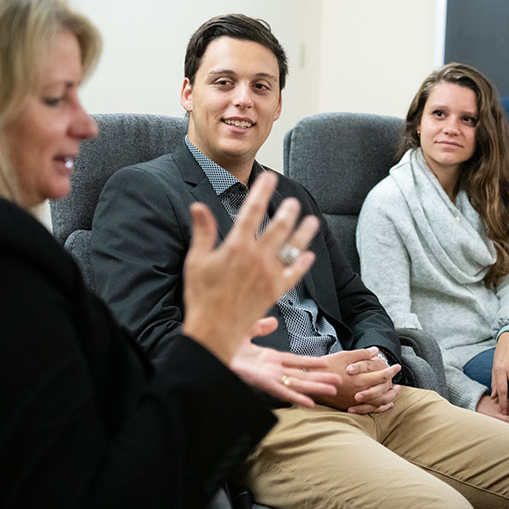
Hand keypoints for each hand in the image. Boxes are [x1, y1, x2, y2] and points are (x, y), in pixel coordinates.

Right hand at [181, 172, 318, 365]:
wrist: (214, 331)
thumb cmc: (201, 297)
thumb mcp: (196, 261)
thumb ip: (202, 232)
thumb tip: (198, 207)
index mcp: (236, 247)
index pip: (251, 211)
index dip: (261, 191)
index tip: (269, 178)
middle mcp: (256, 258)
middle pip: (277, 227)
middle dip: (287, 211)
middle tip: (293, 201)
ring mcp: (269, 275)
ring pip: (291, 248)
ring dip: (303, 233)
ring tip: (312, 221)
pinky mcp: (275, 291)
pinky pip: (294, 274)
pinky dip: (302, 264)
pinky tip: (309, 255)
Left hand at [230, 318, 339, 406]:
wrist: (210, 353)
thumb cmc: (223, 344)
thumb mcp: (246, 331)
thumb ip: (260, 327)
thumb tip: (273, 322)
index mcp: (268, 358)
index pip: (295, 361)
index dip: (311, 362)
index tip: (326, 364)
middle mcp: (271, 369)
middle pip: (301, 374)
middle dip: (320, 378)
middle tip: (338, 381)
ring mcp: (268, 377)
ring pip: (297, 383)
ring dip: (315, 388)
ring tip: (332, 390)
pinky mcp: (262, 383)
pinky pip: (283, 391)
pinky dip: (297, 396)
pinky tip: (310, 403)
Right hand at [317, 348, 401, 413]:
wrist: (310, 381)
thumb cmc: (327, 366)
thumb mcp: (344, 356)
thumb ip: (361, 355)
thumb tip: (376, 351)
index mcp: (359, 379)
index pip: (382, 376)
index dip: (392, 370)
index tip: (397, 366)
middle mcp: (359, 392)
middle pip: (383, 391)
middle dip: (393, 385)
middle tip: (398, 380)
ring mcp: (354, 401)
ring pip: (379, 403)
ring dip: (389, 397)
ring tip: (394, 392)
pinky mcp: (349, 406)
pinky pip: (369, 410)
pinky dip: (380, 407)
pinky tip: (384, 404)